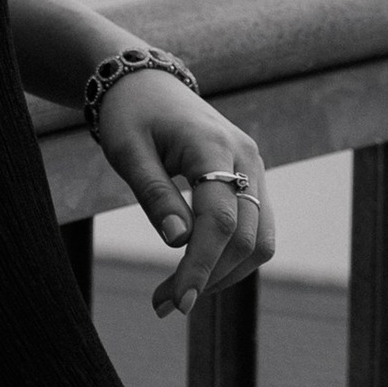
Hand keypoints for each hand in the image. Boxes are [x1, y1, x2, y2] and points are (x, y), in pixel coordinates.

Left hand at [94, 73, 275, 317]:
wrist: (146, 82)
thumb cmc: (130, 114)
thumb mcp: (127, 150)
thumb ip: (154, 193)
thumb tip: (177, 242)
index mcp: (213, 146)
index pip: (220, 219)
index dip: (202, 265)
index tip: (178, 301)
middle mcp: (247, 157)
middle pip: (246, 236)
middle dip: (209, 277)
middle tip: (164, 304)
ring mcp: (255, 168)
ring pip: (260, 239)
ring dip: (225, 273)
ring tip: (178, 293)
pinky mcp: (251, 179)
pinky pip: (254, 228)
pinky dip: (231, 256)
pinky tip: (197, 270)